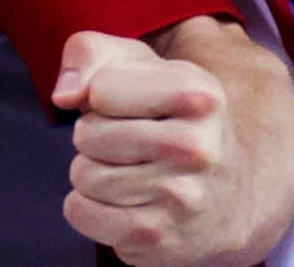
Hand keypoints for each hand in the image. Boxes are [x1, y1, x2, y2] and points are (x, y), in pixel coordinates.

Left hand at [55, 24, 293, 266]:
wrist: (228, 198)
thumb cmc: (170, 119)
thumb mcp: (141, 67)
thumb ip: (91, 55)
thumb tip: (65, 96)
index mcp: (199, 93)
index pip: (100, 89)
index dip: (101, 95)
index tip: (129, 104)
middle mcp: (198, 147)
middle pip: (88, 134)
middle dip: (95, 136)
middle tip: (128, 143)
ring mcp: (181, 198)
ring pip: (83, 175)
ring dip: (92, 172)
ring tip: (129, 172)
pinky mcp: (158, 238)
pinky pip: (81, 213)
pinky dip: (86, 207)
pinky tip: (119, 202)